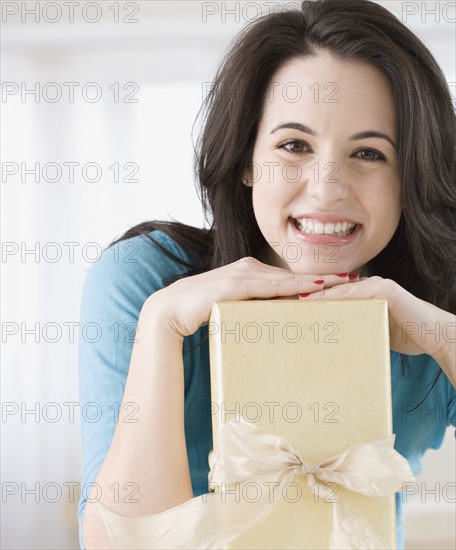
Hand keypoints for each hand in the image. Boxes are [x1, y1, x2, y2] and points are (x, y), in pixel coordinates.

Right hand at [144, 258, 352, 339]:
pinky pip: (268, 288)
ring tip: (341, 285)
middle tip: (351, 282)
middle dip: (321, 278)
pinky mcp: (233, 286)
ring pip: (284, 279)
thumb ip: (250, 311)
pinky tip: (312, 290)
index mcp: (247, 274)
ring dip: (313, 281)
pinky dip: (291, 288)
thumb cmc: (197, 311)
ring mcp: (240, 275)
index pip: (286, 278)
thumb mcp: (231, 310)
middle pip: (291, 275)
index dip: (313, 279)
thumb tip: (271, 324)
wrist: (167, 312)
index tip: (340, 283)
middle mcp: (246, 269)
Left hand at [299, 276, 455, 384]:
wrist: (436, 336)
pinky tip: (319, 301)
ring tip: (295, 300)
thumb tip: (333, 343)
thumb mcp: (374, 332)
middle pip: (333, 288)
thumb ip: (355, 330)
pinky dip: (337, 297)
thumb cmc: (407, 336)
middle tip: (284, 300)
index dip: (312, 299)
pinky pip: (356, 293)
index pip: (333, 295)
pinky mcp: (386, 290)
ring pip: (341, 289)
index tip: (290, 305)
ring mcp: (378, 285)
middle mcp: (369, 286)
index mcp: (364, 294)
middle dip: (309, 294)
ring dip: (318, 293)